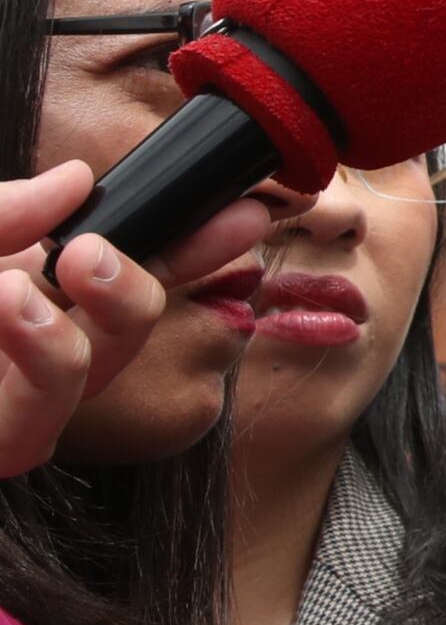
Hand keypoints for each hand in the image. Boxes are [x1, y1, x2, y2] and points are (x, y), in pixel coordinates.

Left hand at [0, 162, 270, 478]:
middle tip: (172, 232)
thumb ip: (7, 211)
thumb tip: (79, 179)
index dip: (188, 240)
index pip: (124, 269)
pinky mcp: (4, 445)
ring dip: (113, 306)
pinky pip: (46, 416)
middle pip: (133, 318)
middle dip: (172, 267)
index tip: (242, 209)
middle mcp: (25, 353)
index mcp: (24, 299)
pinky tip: (15, 301)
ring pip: (103, 366)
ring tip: (77, 260)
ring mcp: (19, 406)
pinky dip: (48, 350)